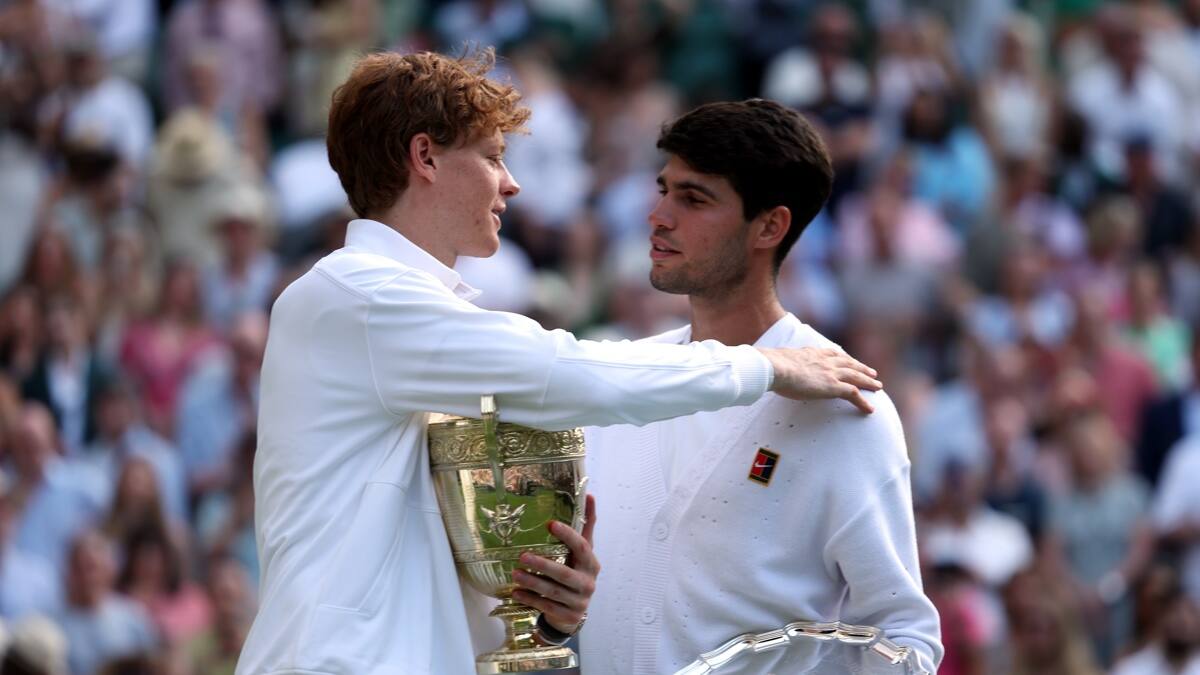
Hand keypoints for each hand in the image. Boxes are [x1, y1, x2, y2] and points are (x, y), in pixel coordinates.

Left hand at [512, 494, 597, 633]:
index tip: (550, 524)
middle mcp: (588, 583)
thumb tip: (589, 495)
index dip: (568, 536)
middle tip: (522, 556)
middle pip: (564, 573)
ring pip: (553, 592)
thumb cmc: (576, 573)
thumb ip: (585, 526)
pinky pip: (546, 607)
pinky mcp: (568, 615)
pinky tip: (516, 592)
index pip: (582, 547)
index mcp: (591, 564)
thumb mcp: (582, 552)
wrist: (575, 611)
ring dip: (533, 582)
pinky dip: (530, 599)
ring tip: (515, 573)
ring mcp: (579, 602)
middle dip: (543, 565)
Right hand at [759, 347, 881, 413]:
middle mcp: (825, 361)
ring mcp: (831, 373)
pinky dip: (863, 402)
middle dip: (861, 367)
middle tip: (871, 372)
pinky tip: (870, 409)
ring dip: (868, 382)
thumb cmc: (770, 365)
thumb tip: (765, 365)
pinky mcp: (833, 387)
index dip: (843, 358)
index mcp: (811, 353)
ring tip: (877, 386)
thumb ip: (777, 363)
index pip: (832, 353)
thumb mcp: (776, 360)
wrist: (774, 367)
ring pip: (856, 376)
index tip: (848, 360)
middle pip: (849, 363)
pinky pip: (854, 394)